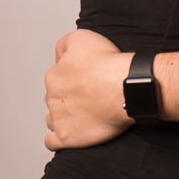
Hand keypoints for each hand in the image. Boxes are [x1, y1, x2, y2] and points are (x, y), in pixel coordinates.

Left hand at [45, 29, 131, 149]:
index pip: (56, 78)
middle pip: (56, 98)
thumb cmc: (109, 64)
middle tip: (90, 95)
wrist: (126, 87)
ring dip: (64, 116)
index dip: (72, 77)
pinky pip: (52, 141)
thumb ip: (64, 45)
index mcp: (54, 76)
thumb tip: (59, 55)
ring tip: (84, 114)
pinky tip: (70, 132)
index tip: (87, 79)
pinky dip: (58, 139)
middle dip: (69, 97)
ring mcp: (58, 118)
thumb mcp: (82, 37)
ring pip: (53, 118)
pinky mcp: (67, 137)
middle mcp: (53, 97)